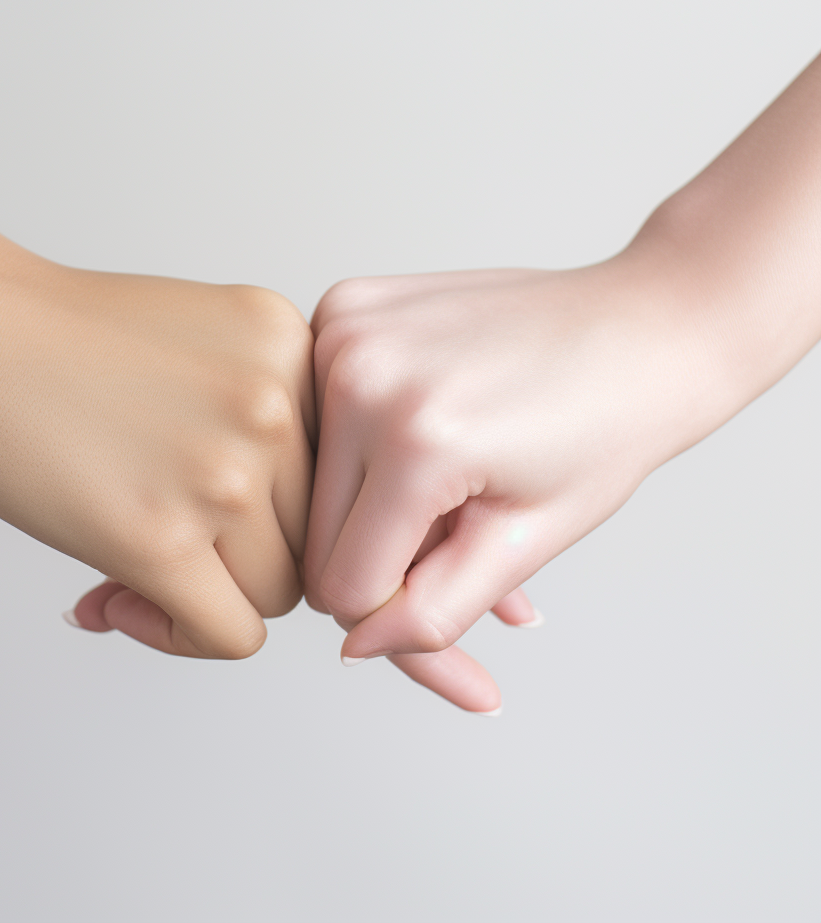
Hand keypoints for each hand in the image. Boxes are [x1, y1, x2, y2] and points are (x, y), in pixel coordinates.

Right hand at [0, 261, 315, 657]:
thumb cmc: (70, 342)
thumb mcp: (206, 346)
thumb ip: (263, 427)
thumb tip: (281, 547)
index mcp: (292, 348)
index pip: (338, 470)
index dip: (286, 506)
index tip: (225, 517)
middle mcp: (274, 404)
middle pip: (316, 535)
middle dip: (252, 554)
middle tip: (181, 546)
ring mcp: (223, 470)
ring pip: (279, 592)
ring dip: (216, 594)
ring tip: (138, 563)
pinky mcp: (161, 537)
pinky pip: (230, 635)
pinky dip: (182, 635)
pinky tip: (122, 596)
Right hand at [305, 255, 739, 709]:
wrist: (640, 326)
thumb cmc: (605, 428)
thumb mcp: (529, 540)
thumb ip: (437, 611)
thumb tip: (355, 648)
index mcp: (415, 439)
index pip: (344, 588)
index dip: (398, 615)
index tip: (455, 600)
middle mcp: (360, 372)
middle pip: (319, 535)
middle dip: (385, 560)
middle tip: (460, 538)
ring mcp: (344, 329)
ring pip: (315, 479)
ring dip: (376, 504)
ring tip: (455, 489)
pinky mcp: (343, 308)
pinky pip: (324, 412)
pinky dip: (368, 443)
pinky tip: (430, 436)